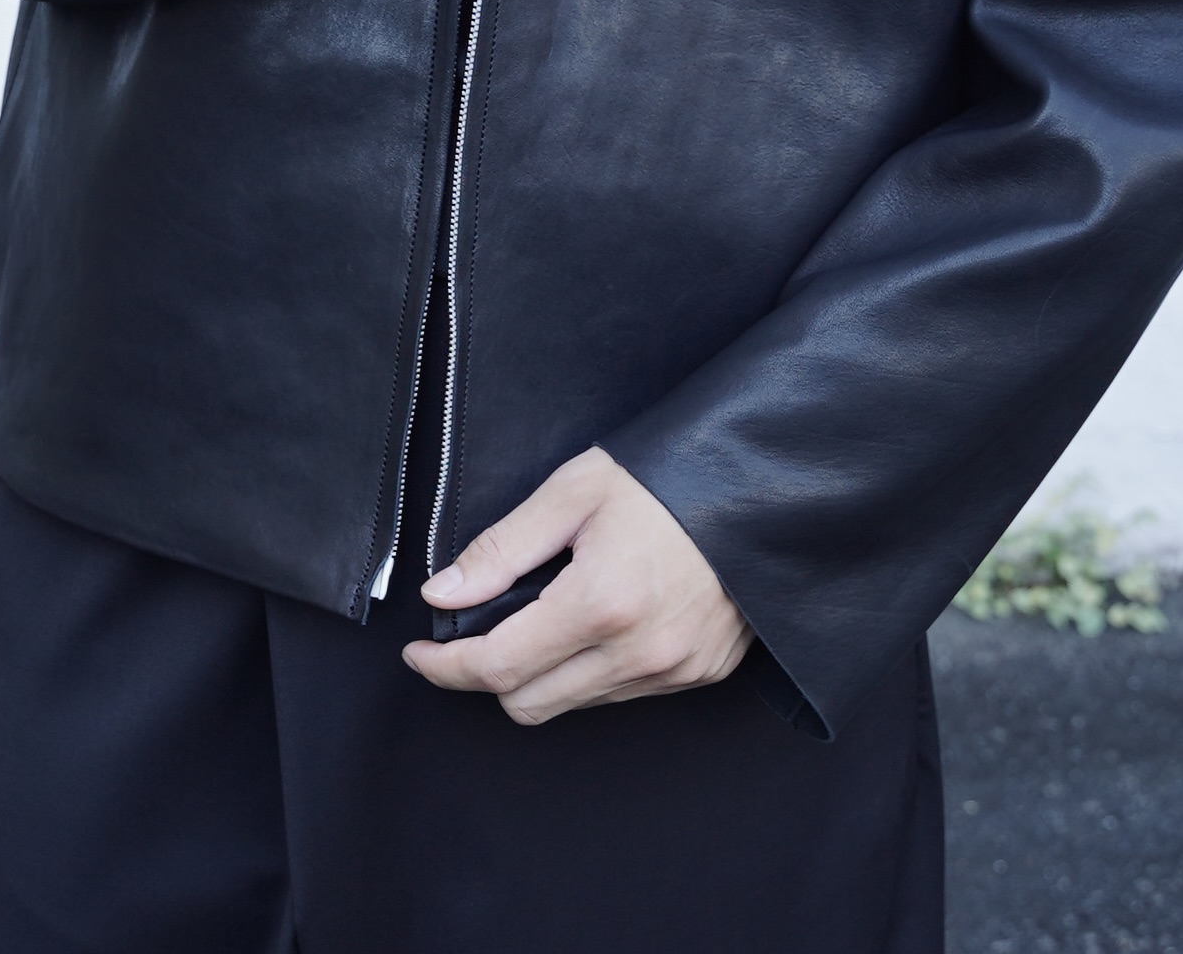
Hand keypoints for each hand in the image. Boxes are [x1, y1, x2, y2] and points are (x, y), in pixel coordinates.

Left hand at [402, 447, 753, 724]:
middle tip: (479, 631)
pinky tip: (600, 623)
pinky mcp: (701, 674)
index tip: (421, 654)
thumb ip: (502, 549)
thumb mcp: (574, 491)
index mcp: (601, 603)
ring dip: (544, 675)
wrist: (761, 484)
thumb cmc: (667, 477)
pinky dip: (593, 671)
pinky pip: (622, 695)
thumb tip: (442, 595)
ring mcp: (675, 670)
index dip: (445, 667)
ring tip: (549, 615)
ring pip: (574, 704)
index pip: (497, 668)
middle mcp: (639, 652)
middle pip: (528, 704)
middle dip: (491, 675)